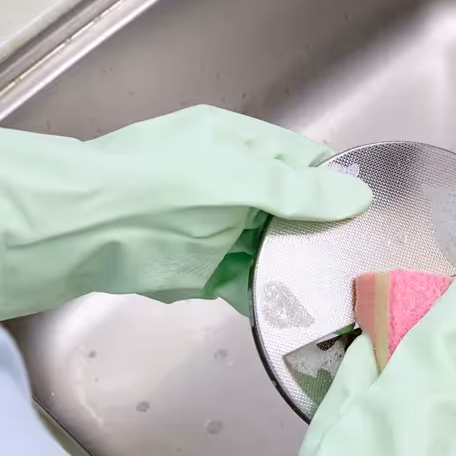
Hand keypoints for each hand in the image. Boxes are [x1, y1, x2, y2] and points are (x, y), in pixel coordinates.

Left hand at [0, 105, 370, 319]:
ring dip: (301, 269)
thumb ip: (298, 190)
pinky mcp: (206, 272)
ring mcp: (221, 231)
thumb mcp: (236, 175)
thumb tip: (359, 197)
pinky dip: (272, 298)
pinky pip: (251, 286)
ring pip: (277, 251)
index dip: (340, 184)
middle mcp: (236, 186)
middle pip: (297, 211)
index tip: (377, 210)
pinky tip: (301, 310)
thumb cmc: (154, 185)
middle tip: (369, 257)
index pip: (307, 162)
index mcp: (242, 145)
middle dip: (326, 233)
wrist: (78, 230)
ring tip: (345, 288)